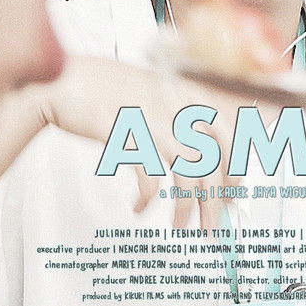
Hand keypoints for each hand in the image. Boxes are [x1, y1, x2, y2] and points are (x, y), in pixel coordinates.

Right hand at [0, 56, 253, 227]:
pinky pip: (150, 177)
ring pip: (189, 174)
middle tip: (212, 227)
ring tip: (180, 227)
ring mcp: (155, 122)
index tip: (231, 196)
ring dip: (186, 208)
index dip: (235, 171)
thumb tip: (206, 157)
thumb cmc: (112, 88)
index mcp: (188, 95)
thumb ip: (183, 115)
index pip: (228, 136)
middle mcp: (177, 108)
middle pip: (212, 162)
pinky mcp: (129, 137)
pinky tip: (141, 207)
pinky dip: (149, 199)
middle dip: (216, 202)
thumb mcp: (159, 90)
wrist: (71, 78)